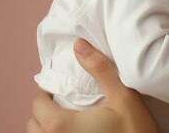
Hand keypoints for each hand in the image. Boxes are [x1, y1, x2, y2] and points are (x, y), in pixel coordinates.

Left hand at [27, 39, 158, 132]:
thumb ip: (100, 69)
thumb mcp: (123, 95)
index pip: (37, 105)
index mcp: (60, 125)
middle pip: (33, 124)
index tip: (59, 89)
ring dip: (46, 128)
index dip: (46, 94)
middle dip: (44, 111)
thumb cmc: (135, 129)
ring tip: (66, 120)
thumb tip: (79, 44)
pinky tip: (75, 132)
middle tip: (62, 103)